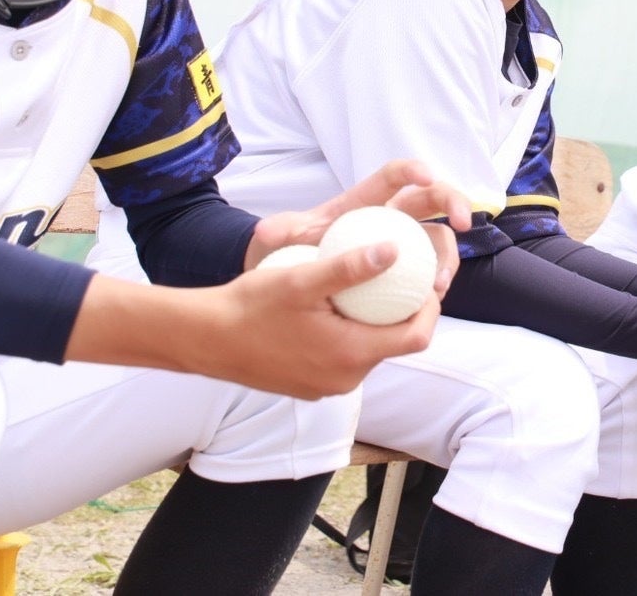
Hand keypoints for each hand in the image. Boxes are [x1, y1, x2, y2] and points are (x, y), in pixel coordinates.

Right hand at [206, 248, 445, 397]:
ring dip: (376, 324)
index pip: (416, 336)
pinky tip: (337, 309)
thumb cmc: (251, 306)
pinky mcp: (312, 387)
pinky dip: (351, 336)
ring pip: (370, 353)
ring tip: (371, 289)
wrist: (206, 339)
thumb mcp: (302, 279)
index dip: (430, 309)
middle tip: (400, 278)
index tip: (425, 280)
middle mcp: (345, 379)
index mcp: (351, 355)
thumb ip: (349, 267)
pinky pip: (345, 361)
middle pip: (396, 345)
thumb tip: (395, 249)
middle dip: (404, 313)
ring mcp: (327, 387)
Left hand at [244, 159, 469, 293]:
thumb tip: (269, 230)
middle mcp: (388, 219)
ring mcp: (401, 246)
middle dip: (455, 202)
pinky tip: (432, 301)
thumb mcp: (281, 241)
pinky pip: (429, 272)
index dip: (412, 170)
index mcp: (363, 203)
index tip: (426, 176)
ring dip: (448, 255)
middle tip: (464, 222)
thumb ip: (280, 232)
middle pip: (431, 200)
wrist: (287, 285)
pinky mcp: (404, 274)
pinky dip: (436, 282)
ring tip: (441, 282)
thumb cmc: (287, 254)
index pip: (393, 176)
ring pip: (437, 239)